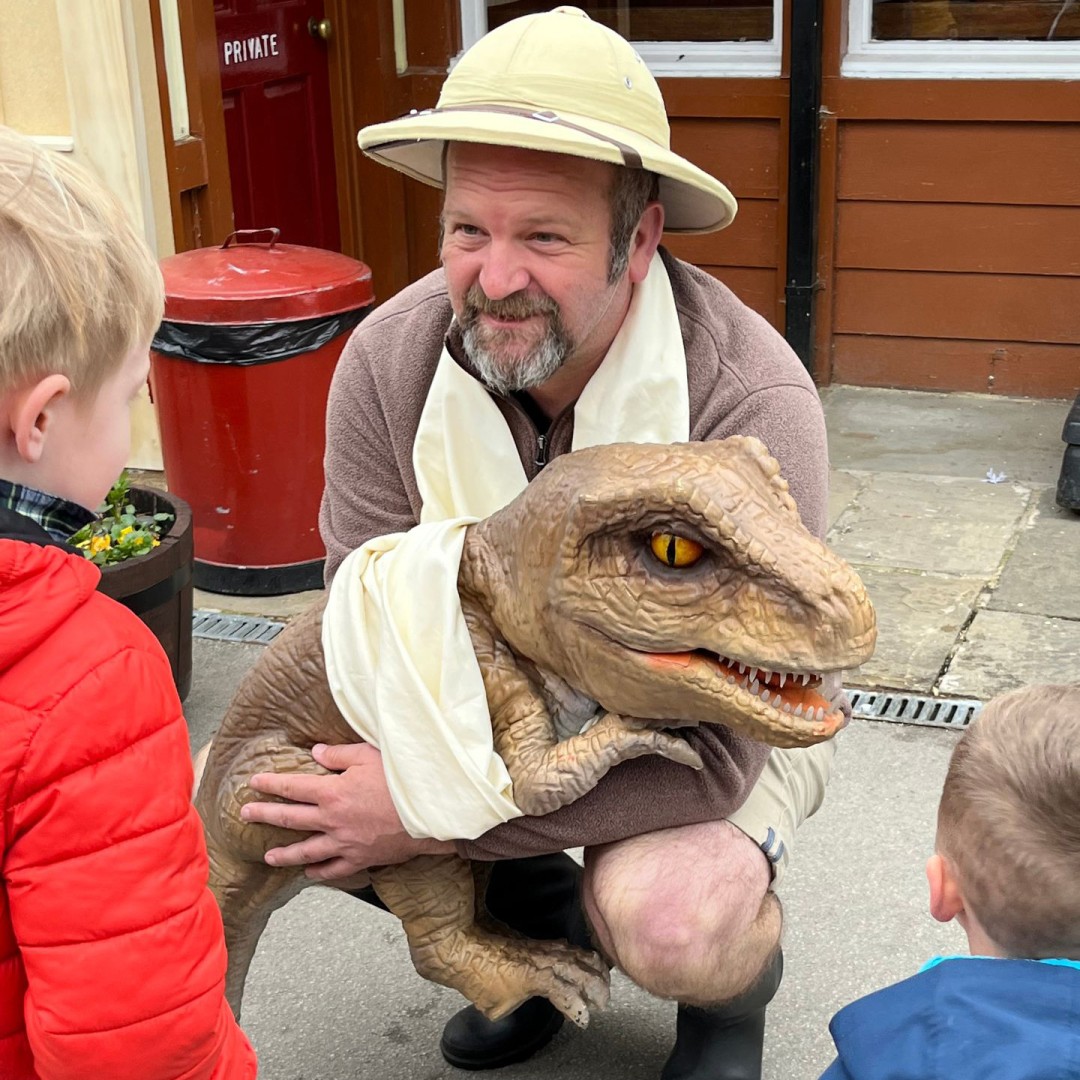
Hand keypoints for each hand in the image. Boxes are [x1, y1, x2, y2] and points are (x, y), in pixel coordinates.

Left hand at [241, 742, 453, 880]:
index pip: (292, 787)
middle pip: (290, 819)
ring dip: (284, 854)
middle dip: (264, 815)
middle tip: (245, 814)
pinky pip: (333, 869)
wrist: (429, 812)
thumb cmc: (402, 780)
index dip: (271, 784)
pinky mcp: (360, 858)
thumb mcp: (369, 755)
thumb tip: (315, 752)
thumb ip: (338, 754)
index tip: (254, 783)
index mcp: (333, 792)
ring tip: (268, 857)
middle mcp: (332, 820)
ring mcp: (344, 843)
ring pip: (306, 852)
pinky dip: (318, 872)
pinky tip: (308, 873)